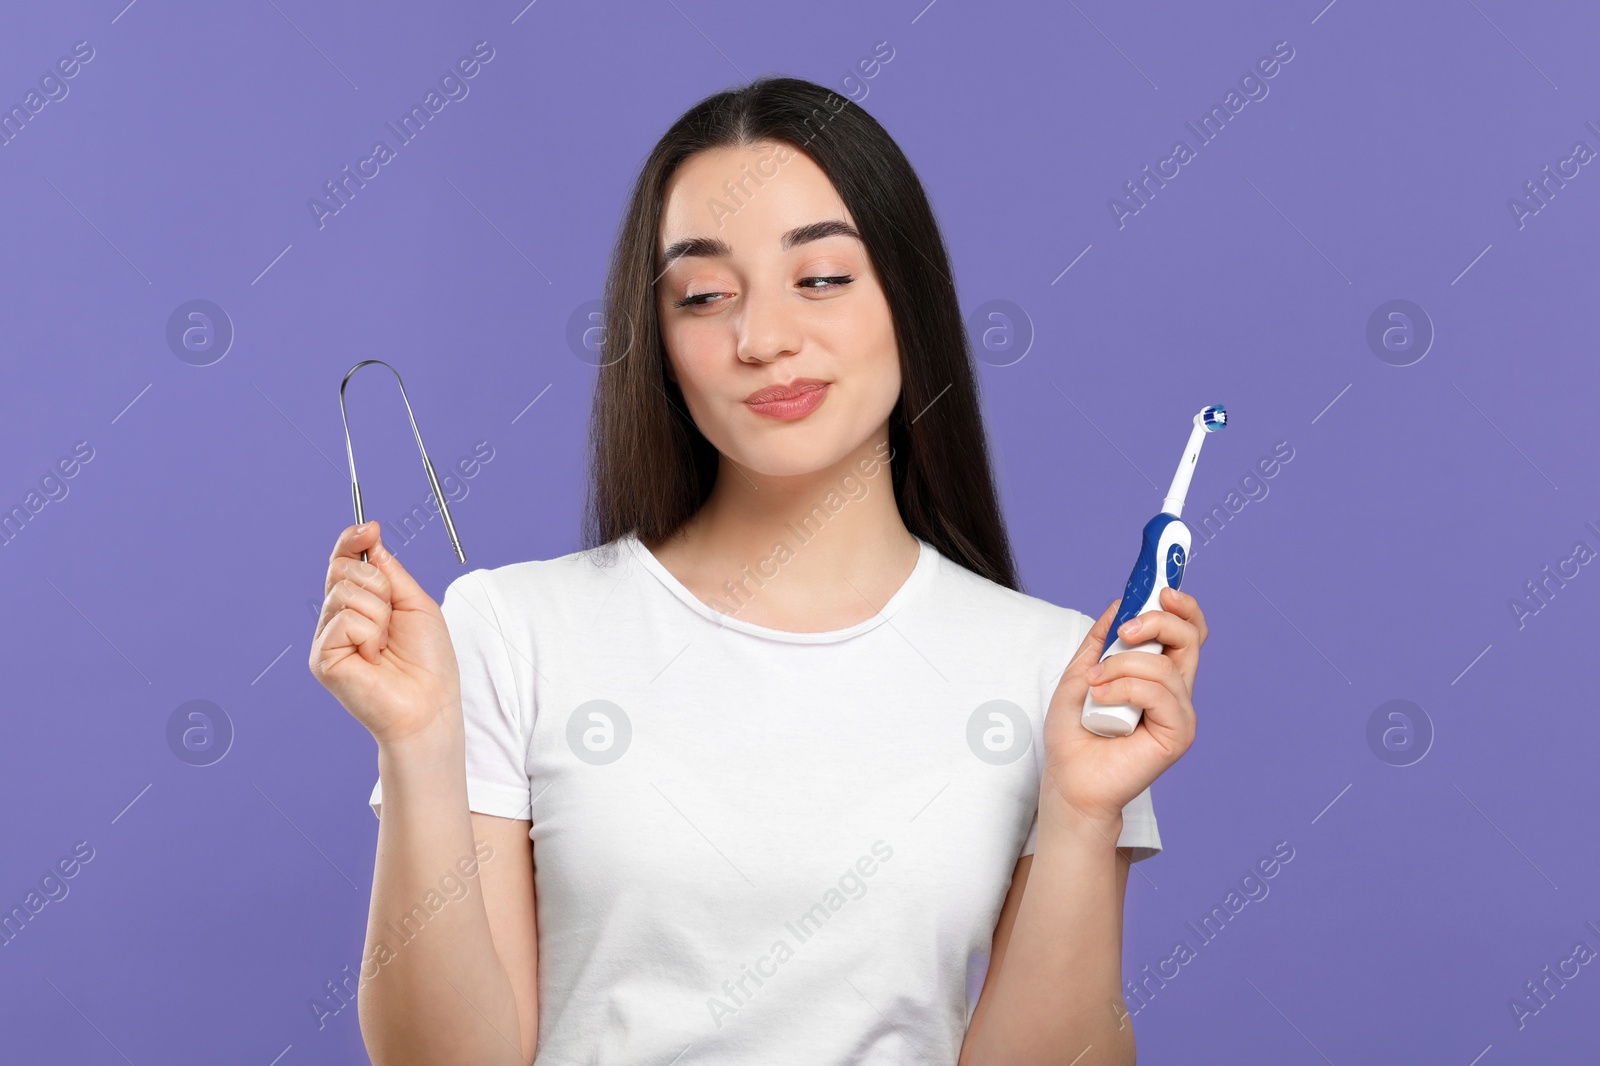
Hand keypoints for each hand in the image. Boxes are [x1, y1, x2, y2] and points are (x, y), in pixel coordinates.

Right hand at [308, 522, 461, 744]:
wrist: (430, 704)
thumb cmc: (428, 660)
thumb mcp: (415, 602)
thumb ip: (389, 569)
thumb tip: (368, 533)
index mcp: (359, 604)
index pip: (343, 562)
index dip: (352, 540)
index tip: (369, 528)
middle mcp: (337, 618)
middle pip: (343, 570)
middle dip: (380, 586)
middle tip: (393, 619)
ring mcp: (326, 638)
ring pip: (346, 592)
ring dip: (379, 614)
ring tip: (384, 644)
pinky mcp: (321, 658)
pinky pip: (344, 620)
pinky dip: (369, 634)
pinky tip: (373, 657)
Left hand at [1040, 586, 1204, 827]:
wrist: (1069, 777)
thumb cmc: (1075, 732)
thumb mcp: (1082, 672)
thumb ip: (1103, 639)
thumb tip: (1121, 602)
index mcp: (1157, 673)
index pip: (1186, 630)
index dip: (1181, 605)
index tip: (1160, 587)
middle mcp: (1174, 690)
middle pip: (1191, 637)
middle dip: (1158, 621)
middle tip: (1127, 628)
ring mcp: (1179, 712)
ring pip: (1165, 665)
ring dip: (1121, 666)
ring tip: (1094, 686)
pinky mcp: (1179, 733)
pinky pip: (1159, 694)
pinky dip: (1125, 689)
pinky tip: (1101, 702)